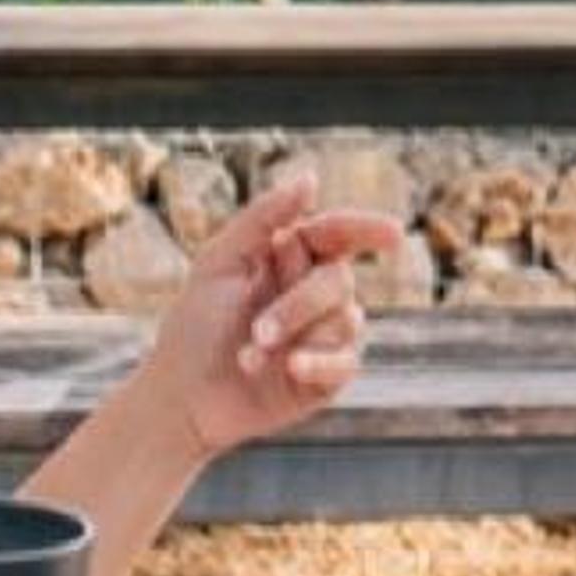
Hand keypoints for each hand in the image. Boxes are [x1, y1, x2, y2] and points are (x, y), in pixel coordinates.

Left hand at [153, 173, 398, 463]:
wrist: (182, 396)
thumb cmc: (194, 326)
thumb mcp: (219, 262)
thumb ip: (263, 218)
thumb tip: (311, 179)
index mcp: (291, 259)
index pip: (337, 234)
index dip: (367, 230)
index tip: (394, 234)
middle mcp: (314, 293)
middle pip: (338, 280)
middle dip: (298, 304)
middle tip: (257, 332)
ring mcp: (325, 335)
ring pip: (346, 319)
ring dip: (295, 335)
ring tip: (247, 357)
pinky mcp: (328, 376)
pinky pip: (346, 361)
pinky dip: (319, 362)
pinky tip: (290, 368)